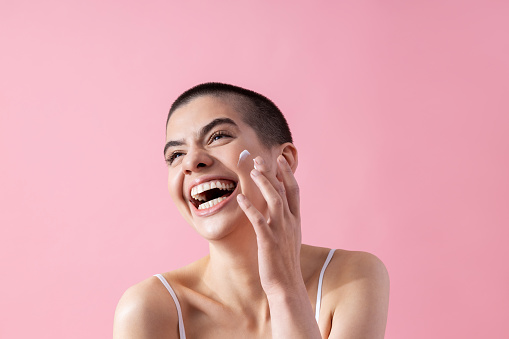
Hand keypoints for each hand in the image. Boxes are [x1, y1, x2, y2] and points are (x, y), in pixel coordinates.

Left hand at [237, 155, 302, 295]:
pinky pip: (259, 221)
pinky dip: (250, 208)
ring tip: (253, 171)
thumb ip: (284, 220)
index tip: (279, 159)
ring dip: (264, 184)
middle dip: (272, 172)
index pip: (294, 190)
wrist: (286, 286)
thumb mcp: (288, 237)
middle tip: (260, 158)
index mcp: (295, 220)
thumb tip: (278, 206)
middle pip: (283, 190)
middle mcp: (290, 222)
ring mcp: (280, 231)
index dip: (287, 173)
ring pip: (274, 200)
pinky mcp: (269, 242)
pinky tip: (240, 199)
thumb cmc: (284, 262)